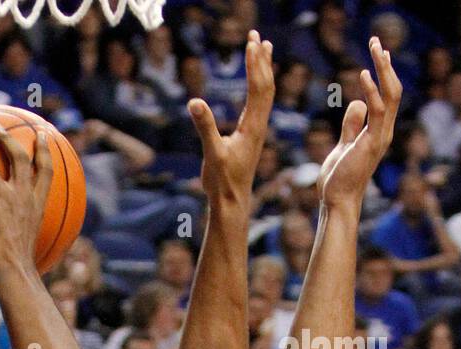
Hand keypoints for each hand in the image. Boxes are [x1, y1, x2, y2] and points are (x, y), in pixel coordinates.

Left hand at [0, 122, 51, 283]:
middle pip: (18, 157)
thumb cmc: (22, 264)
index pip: (46, 168)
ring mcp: (7, 201)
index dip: (43, 148)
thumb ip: (25, 225)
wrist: (16, 273)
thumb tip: (18, 231)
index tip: (39, 133)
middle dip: (6, 138)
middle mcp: (25, 196)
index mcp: (38, 202)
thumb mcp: (30, 238)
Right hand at [187, 31, 273, 205]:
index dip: (255, 65)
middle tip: (255, 35)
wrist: (232, 200)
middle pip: (265, 85)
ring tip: (262, 47)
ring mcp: (256, 129)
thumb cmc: (222, 180)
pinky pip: (259, 102)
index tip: (251, 43)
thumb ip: (205, 127)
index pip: (258, 88)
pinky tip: (255, 80)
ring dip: (263, 69)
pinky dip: (258, 84)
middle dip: (261, 59)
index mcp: (252, 126)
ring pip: (265, 92)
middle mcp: (259, 124)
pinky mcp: (251, 134)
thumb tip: (194, 102)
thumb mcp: (212, 153)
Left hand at [316, 38, 401, 212]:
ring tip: (375, 47)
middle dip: (385, 64)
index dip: (383, 73)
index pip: (386, 95)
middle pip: (393, 89)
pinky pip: (377, 110)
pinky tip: (365, 73)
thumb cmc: (337, 179)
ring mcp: (380, 136)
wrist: (336, 201)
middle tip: (376, 40)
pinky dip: (372, 90)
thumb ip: (352, 125)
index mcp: (378, 130)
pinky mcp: (371, 142)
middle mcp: (384, 130)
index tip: (377, 52)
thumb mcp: (344, 145)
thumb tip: (358, 102)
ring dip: (383, 69)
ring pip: (390, 95)